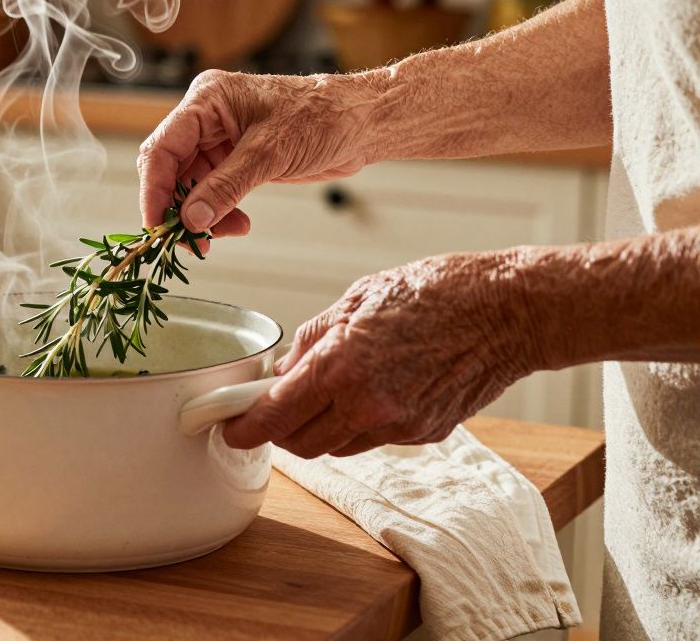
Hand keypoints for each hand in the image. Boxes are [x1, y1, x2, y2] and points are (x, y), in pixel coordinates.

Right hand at [137, 69, 383, 236]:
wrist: (361, 122)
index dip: (154, 190)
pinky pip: (211, 192)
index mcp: (207, 100)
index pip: (162, 148)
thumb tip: (191, 220)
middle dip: (179, 208)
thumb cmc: (323, 117)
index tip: (157, 226)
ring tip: (222, 235)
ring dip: (202, 216)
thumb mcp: (271, 153)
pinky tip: (238, 224)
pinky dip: (219, 213)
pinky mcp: (235, 159)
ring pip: (190, 186)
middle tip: (191, 241)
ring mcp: (219, 139)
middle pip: (171, 170)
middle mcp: (206, 118)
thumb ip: (227, 187)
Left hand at [221, 251, 535, 456]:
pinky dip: (360, 423)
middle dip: (280, 429)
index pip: (274, 417)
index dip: (244, 429)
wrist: (508, 311)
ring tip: (330, 389)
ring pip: (336, 445)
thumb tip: (283, 369)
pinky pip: (373, 439)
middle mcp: (367, 406)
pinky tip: (374, 389)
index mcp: (341, 367)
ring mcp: (398, 426)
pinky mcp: (423, 434)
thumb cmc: (437, 292)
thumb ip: (313, 339)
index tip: (229, 428)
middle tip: (275, 404)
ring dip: (320, 428)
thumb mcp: (357, 297)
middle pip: (300, 443)